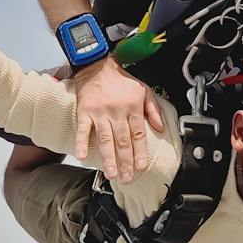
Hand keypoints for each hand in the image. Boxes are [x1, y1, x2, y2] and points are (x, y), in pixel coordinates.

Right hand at [73, 57, 163, 182]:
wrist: (98, 65)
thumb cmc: (121, 79)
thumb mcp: (144, 89)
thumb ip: (154, 109)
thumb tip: (160, 128)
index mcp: (133, 108)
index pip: (138, 135)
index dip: (140, 152)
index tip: (141, 167)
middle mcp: (117, 112)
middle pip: (123, 141)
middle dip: (126, 161)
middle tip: (126, 178)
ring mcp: (100, 112)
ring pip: (105, 138)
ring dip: (108, 157)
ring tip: (111, 173)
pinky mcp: (84, 111)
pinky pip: (83, 129)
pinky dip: (82, 142)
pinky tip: (82, 155)